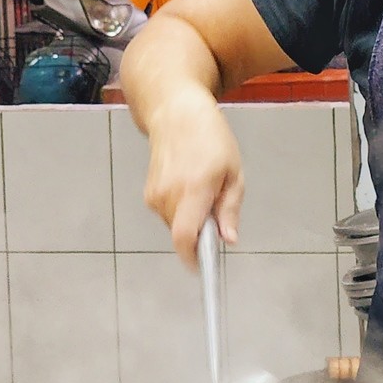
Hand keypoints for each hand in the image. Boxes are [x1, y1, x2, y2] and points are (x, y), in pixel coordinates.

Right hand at [143, 88, 244, 266]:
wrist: (176, 114)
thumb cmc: (209, 137)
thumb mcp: (234, 172)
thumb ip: (229, 210)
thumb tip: (228, 239)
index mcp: (194, 188)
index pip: (185, 236)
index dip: (192, 258)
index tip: (201, 269)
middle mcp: (169, 193)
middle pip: (184, 234)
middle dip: (201, 232)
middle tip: (215, 207)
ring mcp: (155, 194)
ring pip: (177, 226)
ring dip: (192, 218)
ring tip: (203, 189)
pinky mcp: (149, 195)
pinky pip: (169, 215)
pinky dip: (182, 209)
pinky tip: (189, 186)